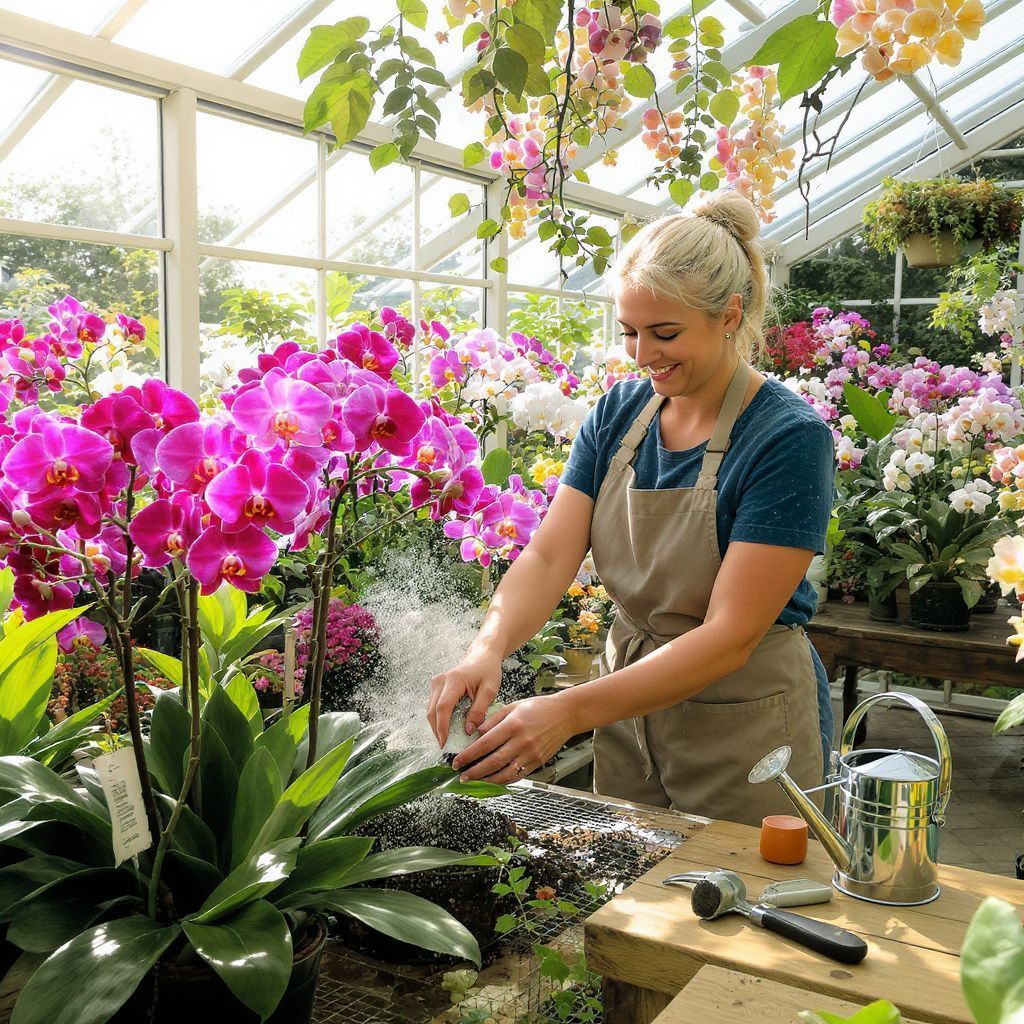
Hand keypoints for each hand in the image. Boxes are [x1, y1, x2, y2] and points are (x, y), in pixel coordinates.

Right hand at [427, 649, 502, 746]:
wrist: (482, 656)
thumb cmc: (488, 671)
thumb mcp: (489, 690)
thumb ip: (479, 710)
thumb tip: (468, 730)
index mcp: (454, 680)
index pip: (443, 708)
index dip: (442, 727)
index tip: (444, 743)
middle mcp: (440, 681)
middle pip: (432, 711)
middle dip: (437, 731)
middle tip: (445, 746)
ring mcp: (436, 683)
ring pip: (430, 710)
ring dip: (436, 726)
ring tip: (446, 739)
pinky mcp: (436, 687)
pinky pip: (433, 706)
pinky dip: (438, 718)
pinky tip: (447, 728)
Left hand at [451, 693, 576, 784]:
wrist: (565, 714)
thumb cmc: (539, 708)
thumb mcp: (513, 706)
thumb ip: (493, 720)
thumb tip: (476, 734)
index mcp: (513, 725)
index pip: (485, 744)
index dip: (469, 755)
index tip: (457, 761)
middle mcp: (522, 741)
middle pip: (493, 762)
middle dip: (474, 772)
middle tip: (461, 776)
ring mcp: (531, 754)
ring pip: (505, 773)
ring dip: (487, 780)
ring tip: (475, 781)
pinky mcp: (538, 762)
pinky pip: (517, 775)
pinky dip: (503, 781)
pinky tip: (493, 780)